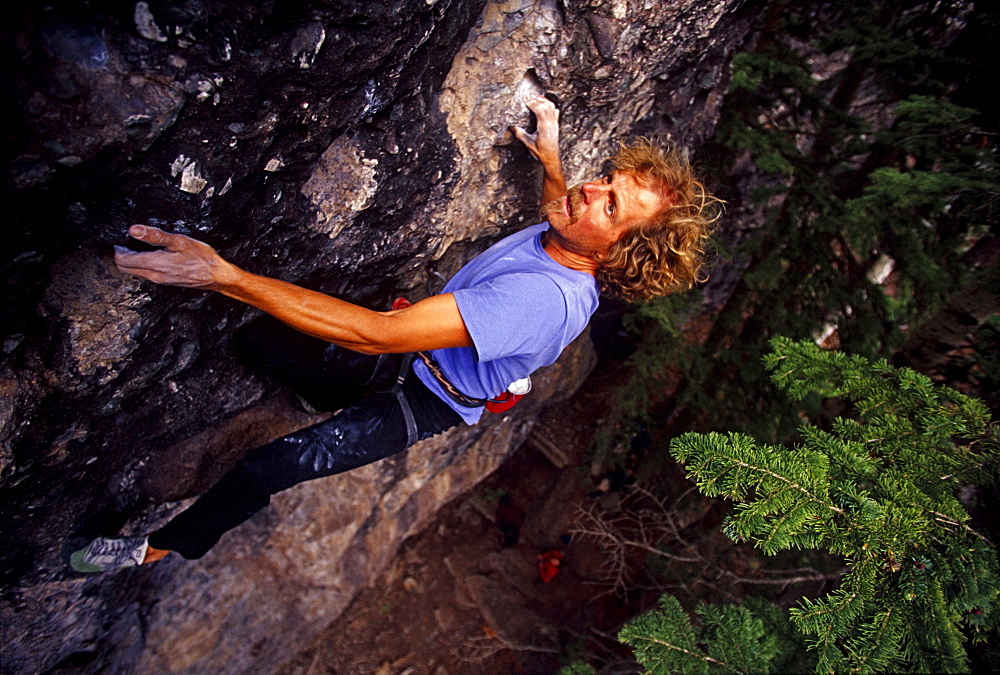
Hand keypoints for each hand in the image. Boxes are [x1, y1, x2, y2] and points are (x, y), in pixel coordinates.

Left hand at [114, 225, 234, 287]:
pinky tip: (151, 256)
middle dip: (121, 255)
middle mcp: (153, 275)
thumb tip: (134, 230)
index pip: (123, 259)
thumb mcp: (179, 241)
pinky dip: (141, 265)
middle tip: (125, 242)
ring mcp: (159, 280)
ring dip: (131, 261)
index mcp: (154, 264)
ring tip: (137, 247)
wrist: (216, 276)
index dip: (118, 248)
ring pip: (134, 272)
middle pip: (124, 268)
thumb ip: (155, 235)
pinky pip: (145, 274)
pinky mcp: (165, 282)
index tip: (121, 239)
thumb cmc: (201, 258)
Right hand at [511, 93, 559, 165]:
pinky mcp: (556, 124)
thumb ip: (520, 134)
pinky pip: (554, 111)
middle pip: (546, 105)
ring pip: (551, 107)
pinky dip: (549, 105)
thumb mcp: (528, 143)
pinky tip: (545, 103)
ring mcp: (554, 123)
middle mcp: (551, 123)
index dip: (532, 103)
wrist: (552, 158)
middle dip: (537, 98)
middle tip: (529, 95)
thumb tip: (511, 127)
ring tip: (535, 96)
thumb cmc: (541, 152)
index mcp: (544, 127)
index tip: (525, 98)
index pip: (539, 110)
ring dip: (543, 100)